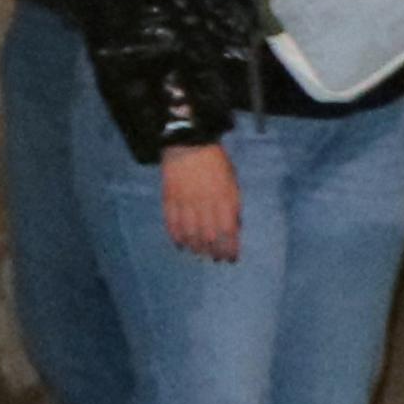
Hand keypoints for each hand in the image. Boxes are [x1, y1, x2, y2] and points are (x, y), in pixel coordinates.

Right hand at [161, 142, 240, 261]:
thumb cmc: (215, 163)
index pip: (228, 231)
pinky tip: (181, 245)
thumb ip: (232, 205)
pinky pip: (172, 225)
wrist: (188, 144)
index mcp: (224, 198)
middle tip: (215, 259)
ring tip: (200, 253)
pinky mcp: (169, 200)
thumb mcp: (232, 182)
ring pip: (190, 234)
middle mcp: (205, 204)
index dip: (230, 248)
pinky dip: (177, 238)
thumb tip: (234, 227)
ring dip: (196, 248)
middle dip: (213, 252)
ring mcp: (186, 203)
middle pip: (209, 236)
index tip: (231, 259)